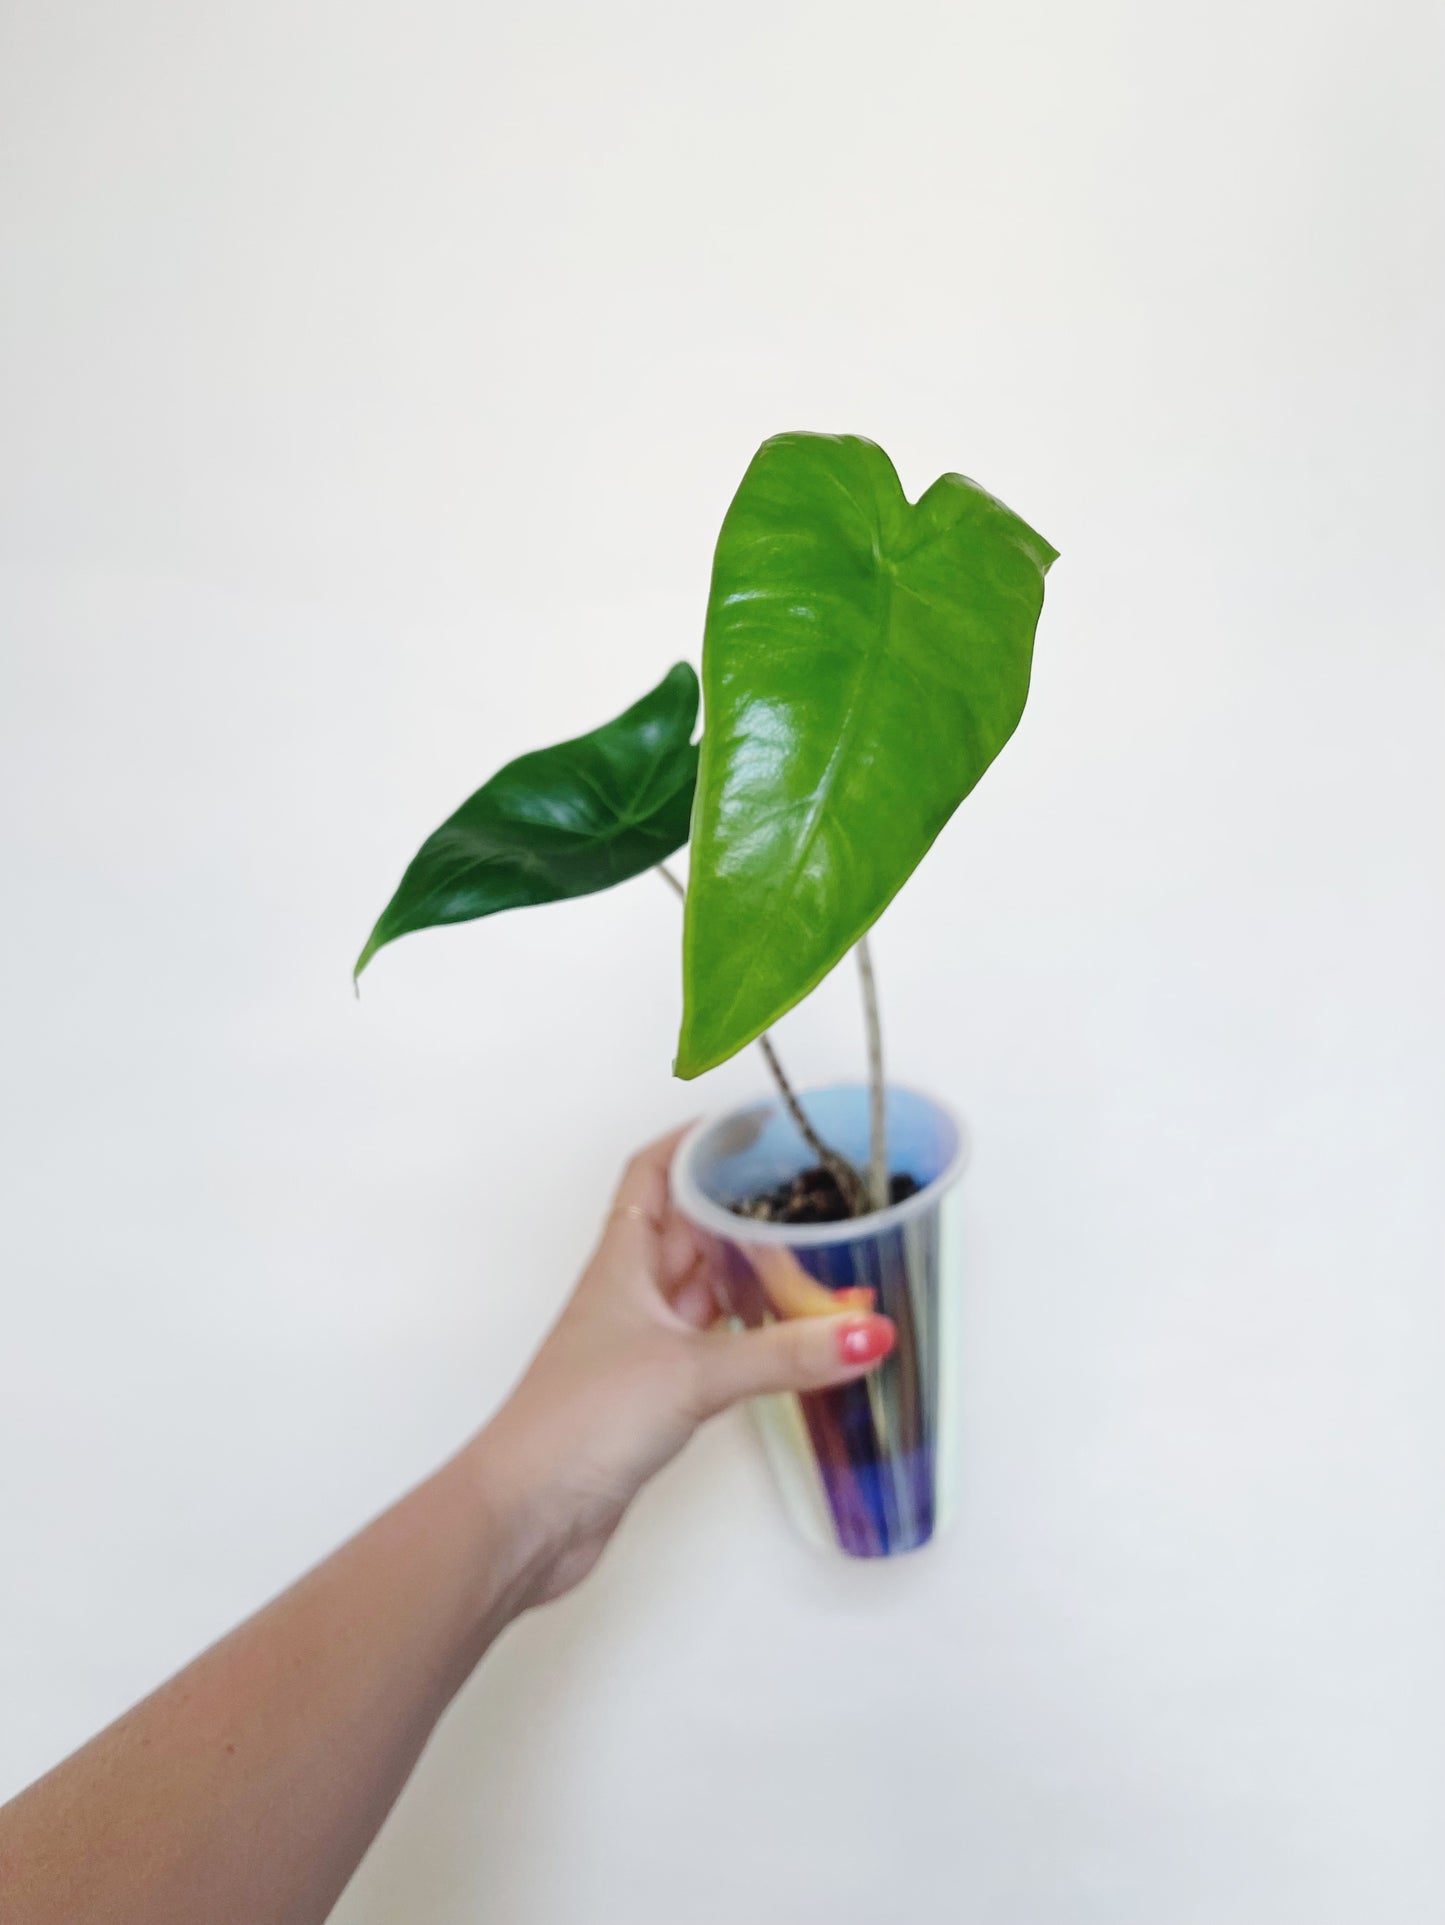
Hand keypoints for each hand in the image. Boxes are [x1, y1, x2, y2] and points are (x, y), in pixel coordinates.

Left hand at [474, 1126, 895, 1602]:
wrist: (523, 1516)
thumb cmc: (574, 1425)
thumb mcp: (692, 1374)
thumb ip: (785, 1354)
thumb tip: (865, 1332)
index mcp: (622, 1261)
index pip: (655, 1172)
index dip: (698, 1141)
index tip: (754, 1125)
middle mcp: (630, 1294)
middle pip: (691, 1227)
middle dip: (746, 1209)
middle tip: (811, 1196)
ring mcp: (641, 1345)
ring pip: (706, 1289)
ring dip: (755, 1276)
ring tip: (820, 1261)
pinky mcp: (654, 1395)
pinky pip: (714, 1346)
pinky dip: (754, 1337)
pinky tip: (793, 1340)